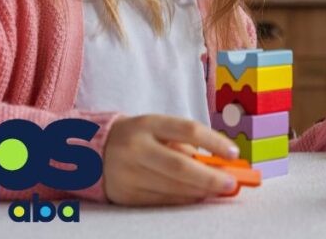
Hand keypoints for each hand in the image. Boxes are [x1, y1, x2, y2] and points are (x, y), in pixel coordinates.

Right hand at [103, 114, 241, 205]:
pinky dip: (183, 200)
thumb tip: (219, 164)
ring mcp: (128, 173)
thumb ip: (185, 143)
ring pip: (173, 187)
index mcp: (148, 124)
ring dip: (200, 191)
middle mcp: (136, 148)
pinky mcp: (125, 195)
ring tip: (217, 190)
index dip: (214, 142)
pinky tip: (197, 197)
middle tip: (231, 183)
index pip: (188, 130)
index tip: (234, 153)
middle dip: (210, 177)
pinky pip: (161, 201)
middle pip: (180, 166)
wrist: (90, 151)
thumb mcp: (157, 129)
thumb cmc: (138, 137)